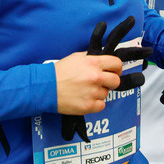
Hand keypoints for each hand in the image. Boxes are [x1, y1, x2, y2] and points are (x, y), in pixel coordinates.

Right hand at [58, 17, 151, 141]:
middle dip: (111, 81)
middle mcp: (96, 77)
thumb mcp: (76, 57)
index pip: (117, 64)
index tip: (114, 71)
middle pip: (116, 81)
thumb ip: (91, 57)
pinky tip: (85, 98)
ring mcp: (93, 92)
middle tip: (102, 82)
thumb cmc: (59, 72)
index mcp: (93, 63)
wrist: (46, 87)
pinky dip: (95, 103)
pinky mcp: (89, 106)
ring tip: (85, 90)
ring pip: (106, 93)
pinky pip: (101, 105)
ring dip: (98, 92)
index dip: (117, 68)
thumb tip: (103, 59)